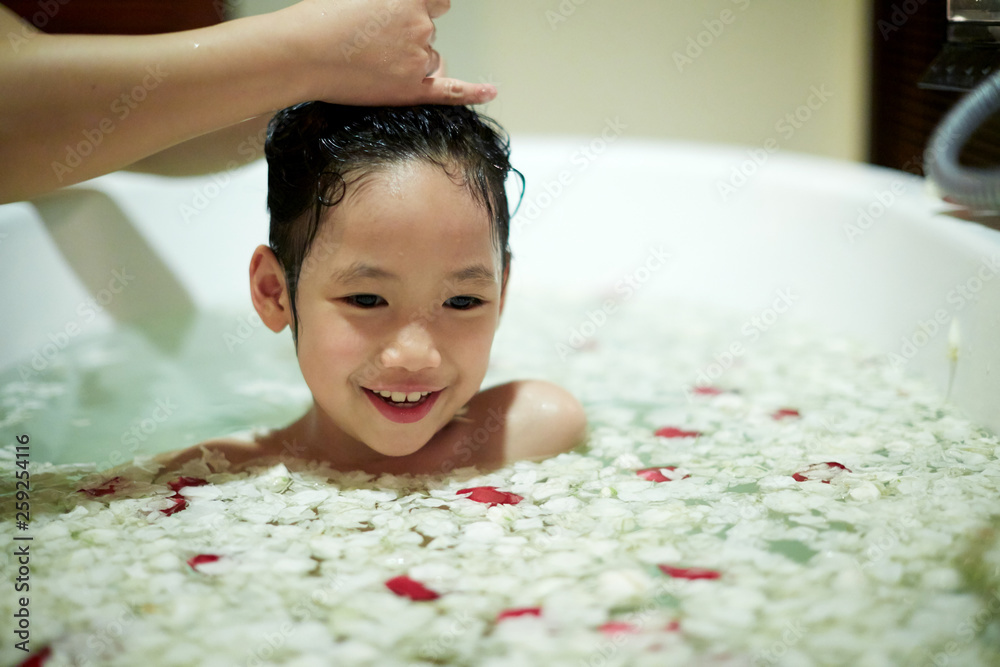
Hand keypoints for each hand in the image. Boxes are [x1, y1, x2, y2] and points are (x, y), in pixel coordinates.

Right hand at [278, 0, 495, 105]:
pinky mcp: (411, 90)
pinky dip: (474, 91)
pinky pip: (452, 91)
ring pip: (430, 60)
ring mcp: (418, 60)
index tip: (410, 15)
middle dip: (410, 37)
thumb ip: (387, 4)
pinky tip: (491, 91)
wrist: (301, 54)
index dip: (423, 10)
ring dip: (412, 61)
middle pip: (431, 34)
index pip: (437, 2)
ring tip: (373, 64)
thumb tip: (394, 13)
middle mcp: (421, 28)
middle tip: (374, 43)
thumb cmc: (320, 20)